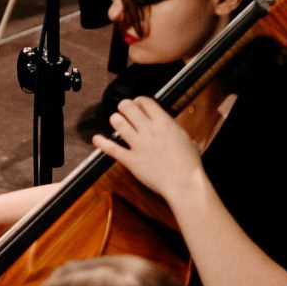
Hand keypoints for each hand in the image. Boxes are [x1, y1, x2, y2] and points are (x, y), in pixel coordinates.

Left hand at [90, 94, 206, 207]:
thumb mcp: (186, 138)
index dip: (138, 101)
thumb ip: (173, 128)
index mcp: (163, 123)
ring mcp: (138, 145)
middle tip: (125, 111)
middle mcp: (148, 130)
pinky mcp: (131, 160)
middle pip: (127, 107)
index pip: (144, 101)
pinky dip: (101, 143)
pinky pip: (112, 148)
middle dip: (124, 107)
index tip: (137, 105)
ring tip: (117, 122)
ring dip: (116, 120)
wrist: (184, 184)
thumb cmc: (189, 163)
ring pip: (118, 123)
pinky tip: (96, 139)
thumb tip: (168, 125)